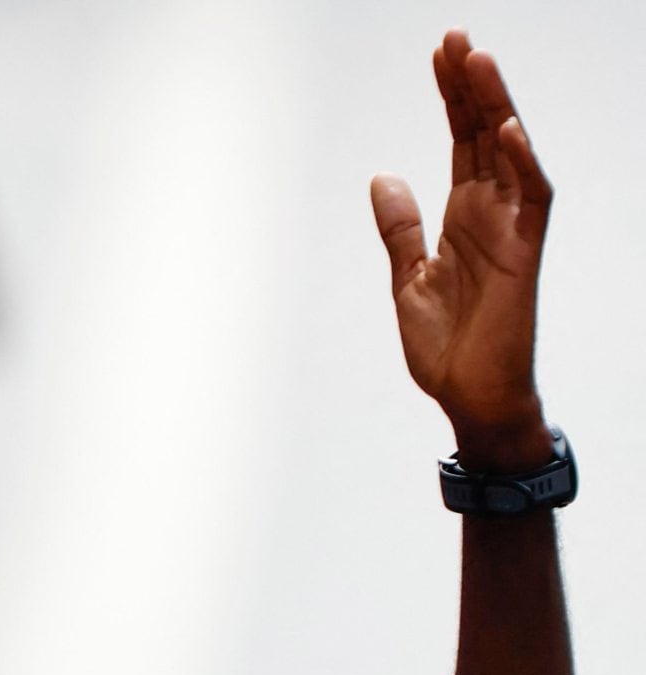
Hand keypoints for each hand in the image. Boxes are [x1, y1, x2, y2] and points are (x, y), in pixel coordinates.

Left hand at [371, 31, 552, 469]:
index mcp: (461, 215)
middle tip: (454, 36)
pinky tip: (506, 130)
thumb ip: (399, 228)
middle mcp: (490, 213)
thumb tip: (382, 175)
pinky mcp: (524, 255)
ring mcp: (510, 230)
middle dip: (470, 85)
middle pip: (482, 134)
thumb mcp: (407, 279)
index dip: (451, 97)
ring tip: (478, 60)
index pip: (460, 140)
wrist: (469, 396)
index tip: (438, 53)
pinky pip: (532, 199)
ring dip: (496, 107)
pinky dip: (521, 164)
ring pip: (509, 153)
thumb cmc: (447, 346)